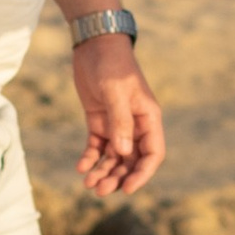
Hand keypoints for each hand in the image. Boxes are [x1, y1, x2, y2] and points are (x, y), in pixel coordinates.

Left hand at [71, 35, 164, 199]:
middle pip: (131, 161)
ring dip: (103, 172)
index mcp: (148, 118)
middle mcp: (135, 125)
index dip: (142, 174)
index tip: (127, 190)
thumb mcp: (115, 91)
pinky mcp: (99, 120)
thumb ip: (120, 121)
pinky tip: (81, 167)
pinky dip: (90, 158)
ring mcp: (117, 124)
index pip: (152, 154)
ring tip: (88, 183)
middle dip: (117, 177)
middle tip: (98, 190)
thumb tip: (123, 152)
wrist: (94, 44)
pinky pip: (97, 146)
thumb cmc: (111, 64)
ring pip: (114, 157)